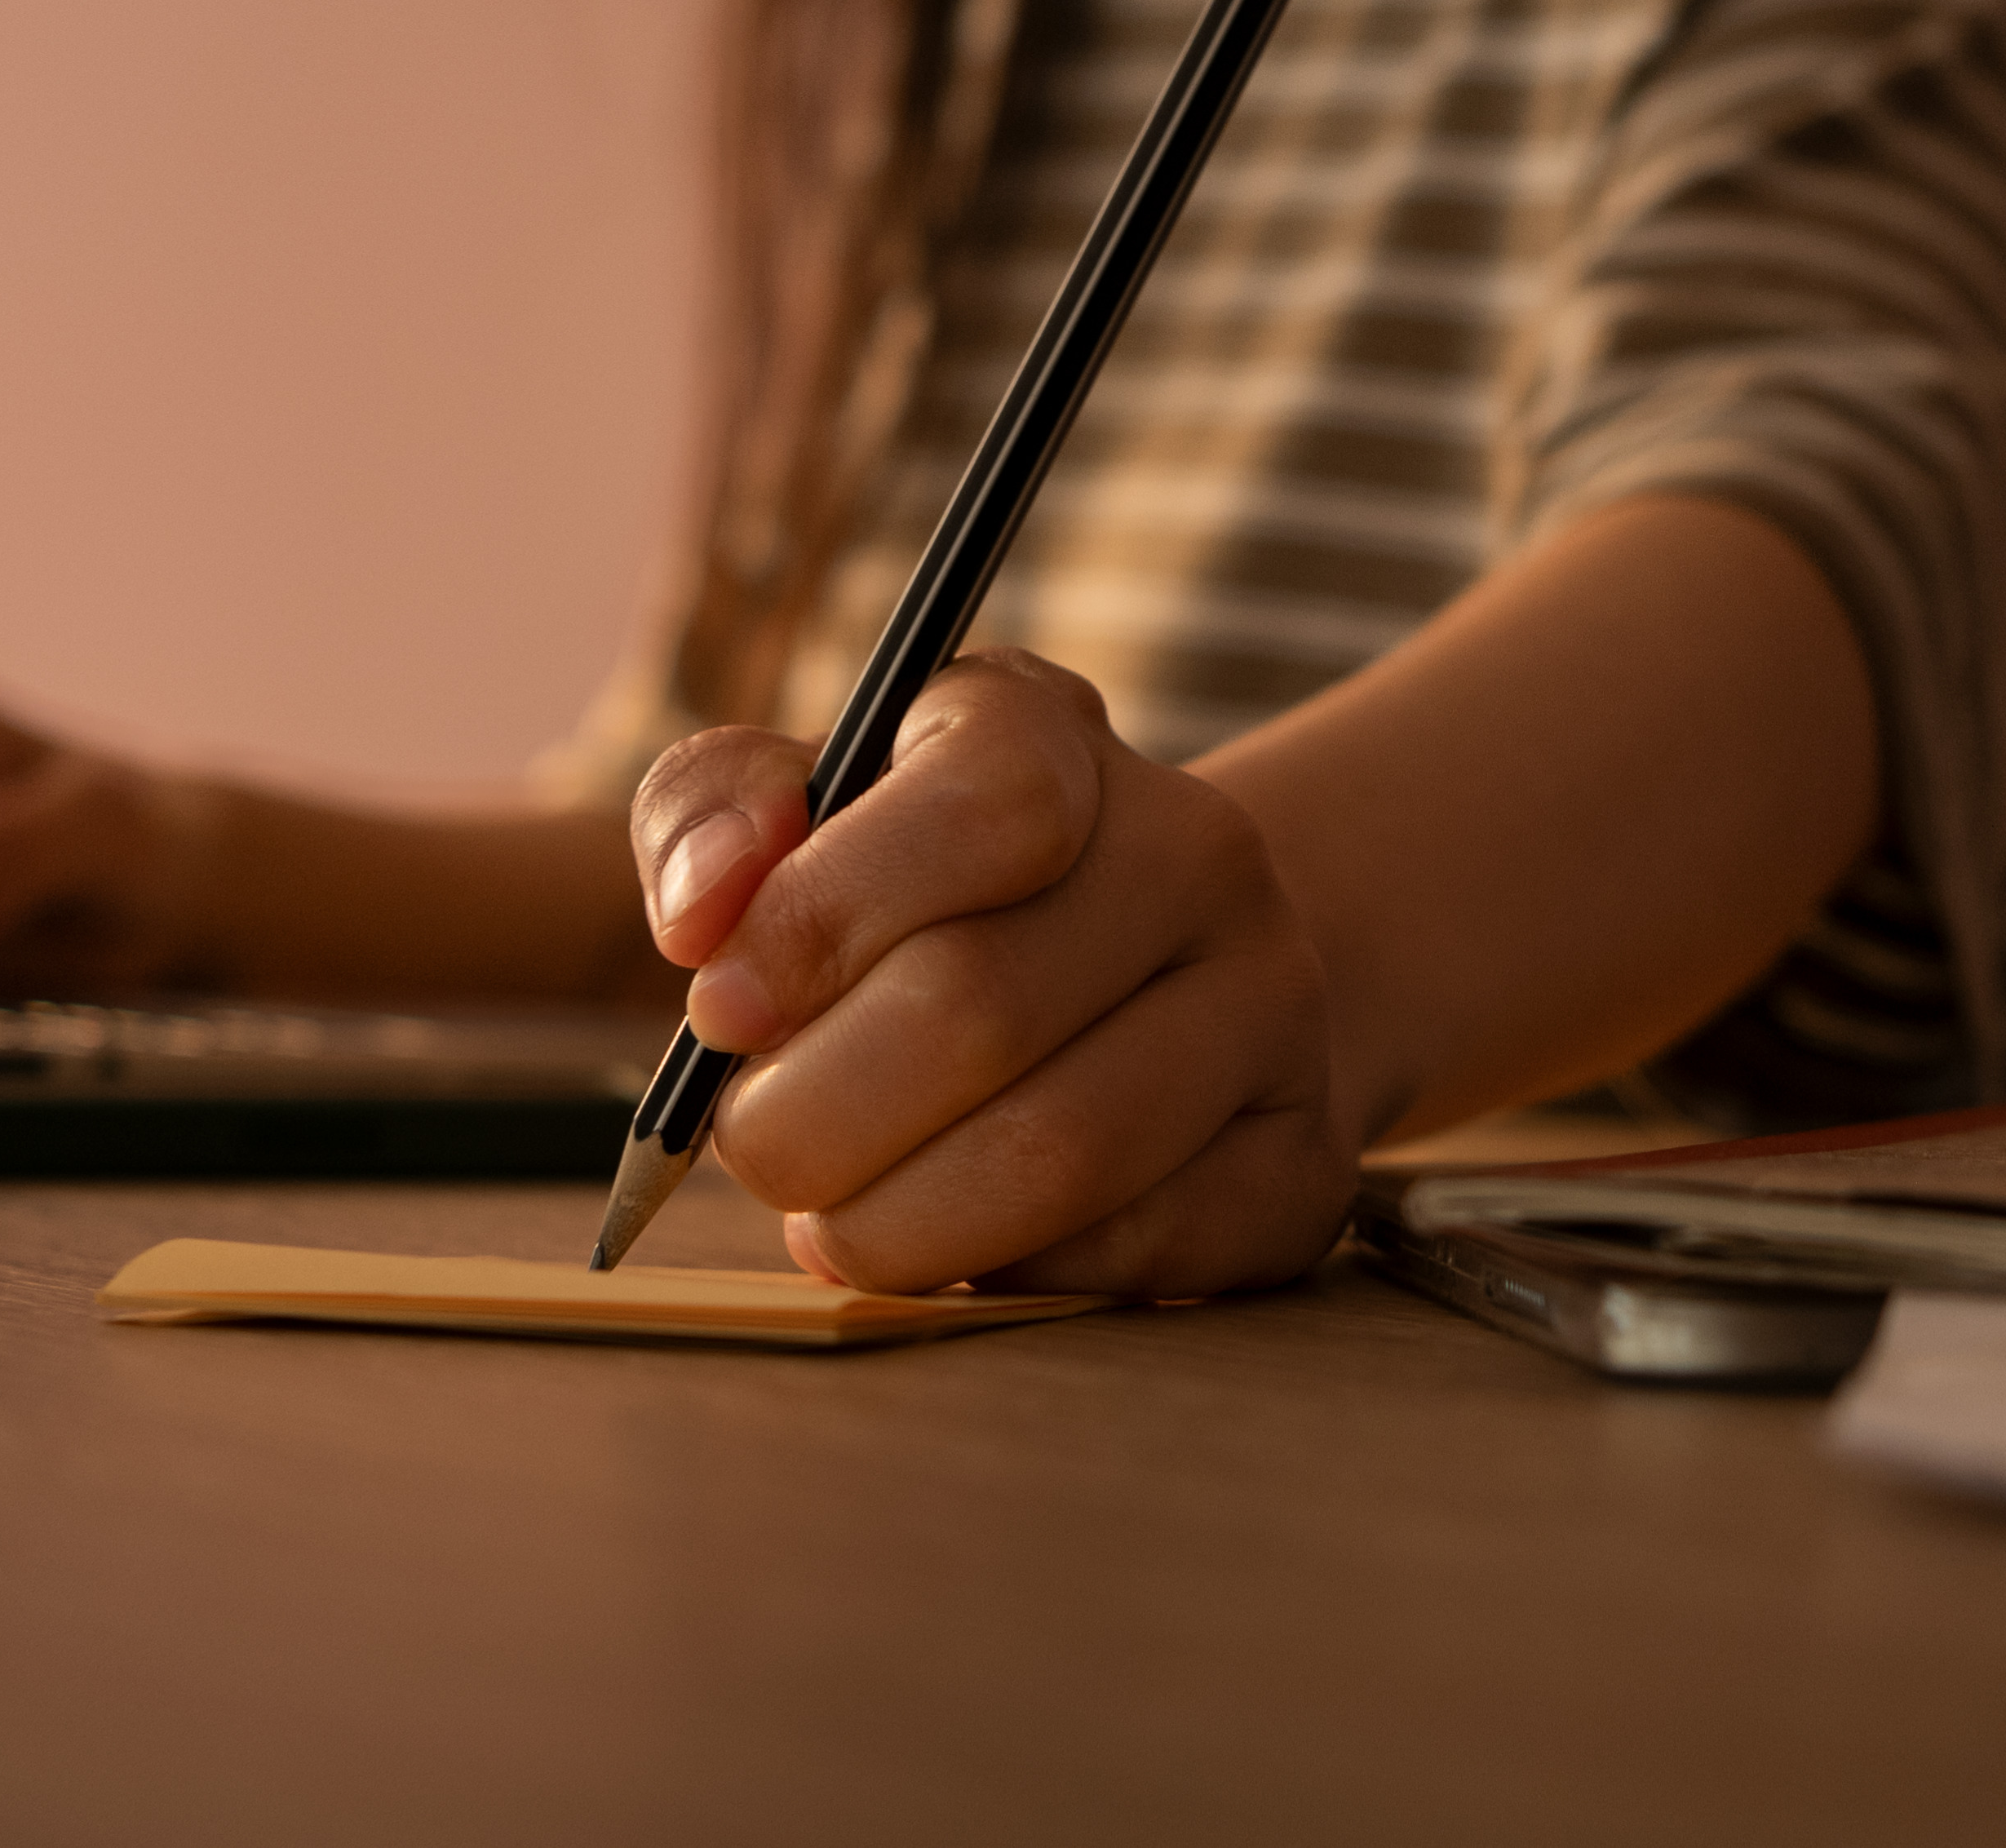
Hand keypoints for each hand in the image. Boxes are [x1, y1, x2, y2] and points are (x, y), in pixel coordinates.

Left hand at [632, 652, 1351, 1296]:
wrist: (1143, 985)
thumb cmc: (917, 904)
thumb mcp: (801, 815)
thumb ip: (710, 815)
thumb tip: (703, 912)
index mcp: (1053, 736)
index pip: (983, 801)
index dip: (826, 917)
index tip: (720, 1008)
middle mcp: (1195, 850)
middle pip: (982, 1004)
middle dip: (815, 1114)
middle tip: (756, 1149)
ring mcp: (1270, 1006)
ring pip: (1064, 1147)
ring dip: (896, 1219)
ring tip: (832, 1220)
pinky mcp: (1302, 1157)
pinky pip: (1136, 1248)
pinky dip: (1009, 1269)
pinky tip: (959, 1238)